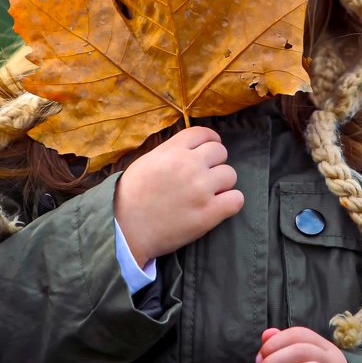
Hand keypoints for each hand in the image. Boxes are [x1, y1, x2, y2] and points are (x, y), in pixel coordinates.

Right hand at [114, 127, 243, 266]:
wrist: (125, 229)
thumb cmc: (132, 195)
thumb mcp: (147, 161)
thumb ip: (170, 151)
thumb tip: (190, 148)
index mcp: (173, 150)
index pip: (204, 133)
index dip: (210, 140)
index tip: (209, 150)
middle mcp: (190, 165)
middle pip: (220, 152)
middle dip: (215, 163)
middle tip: (206, 176)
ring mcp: (201, 189)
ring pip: (230, 175)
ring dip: (222, 184)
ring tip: (209, 193)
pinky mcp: (209, 213)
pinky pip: (236, 199)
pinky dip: (231, 202)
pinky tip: (220, 206)